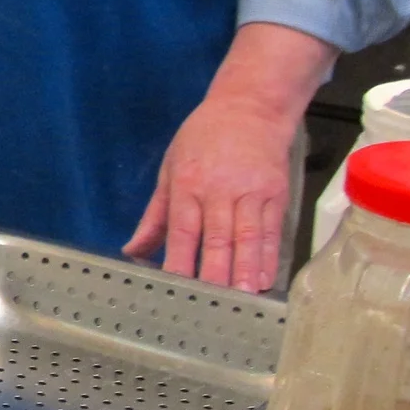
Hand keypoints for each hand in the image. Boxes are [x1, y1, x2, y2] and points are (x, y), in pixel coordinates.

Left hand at [125, 23, 336, 293]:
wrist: (251, 106)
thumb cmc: (203, 137)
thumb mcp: (170, 167)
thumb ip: (154, 215)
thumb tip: (133, 250)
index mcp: (188, 184)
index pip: (182, 229)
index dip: (179, 259)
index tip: (175, 288)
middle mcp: (220, 190)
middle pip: (217, 237)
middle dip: (215, 272)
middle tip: (211, 303)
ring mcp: (252, 192)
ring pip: (248, 237)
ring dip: (245, 270)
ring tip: (242, 298)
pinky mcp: (277, 194)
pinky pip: (272, 231)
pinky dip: (269, 257)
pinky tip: (265, 279)